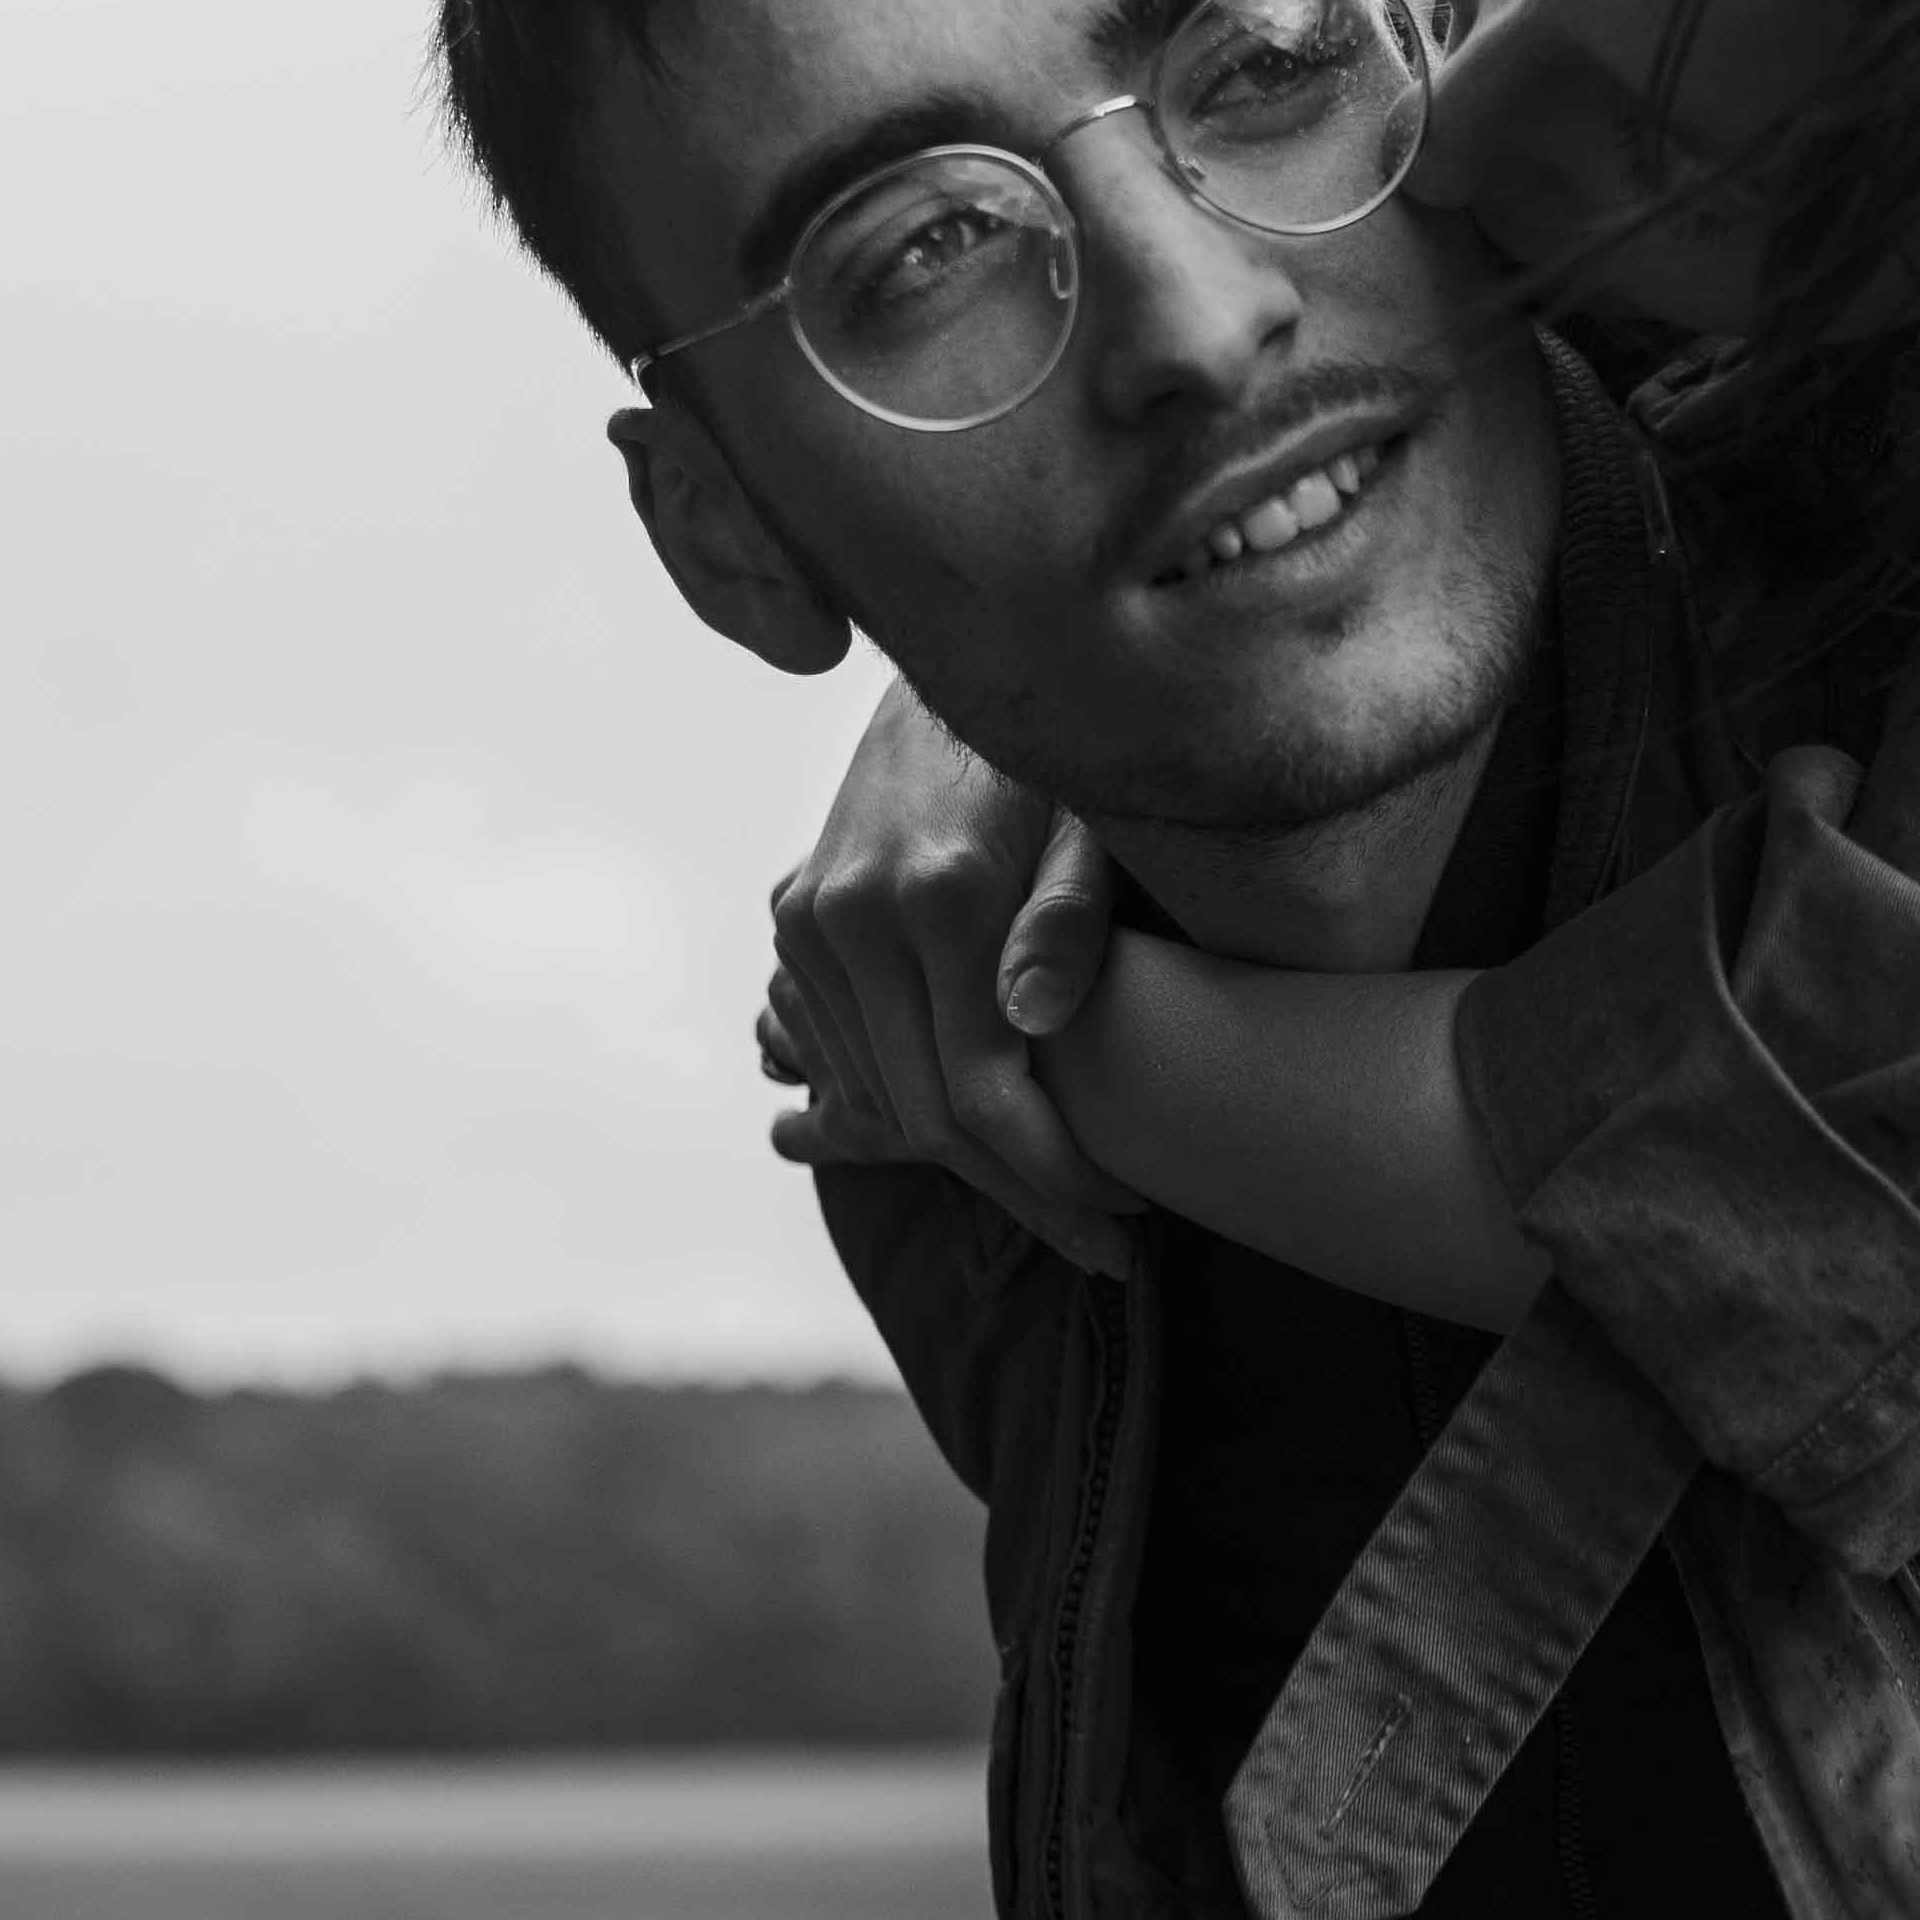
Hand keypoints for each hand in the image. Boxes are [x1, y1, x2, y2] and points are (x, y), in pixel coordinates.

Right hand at [761, 683, 1140, 1269]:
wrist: (952, 676)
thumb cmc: (1056, 758)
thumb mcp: (1095, 826)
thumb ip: (1069, 919)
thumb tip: (1030, 1017)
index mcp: (940, 894)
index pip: (984, 1090)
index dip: (1054, 1171)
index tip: (1125, 1215)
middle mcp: (854, 914)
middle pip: (925, 1114)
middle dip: (1022, 1193)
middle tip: (1107, 1244)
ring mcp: (811, 919)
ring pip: (875, 1098)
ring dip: (965, 1165)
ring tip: (1061, 1206)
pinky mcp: (794, 918)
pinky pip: (844, 1056)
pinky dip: (906, 1110)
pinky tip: (986, 1141)